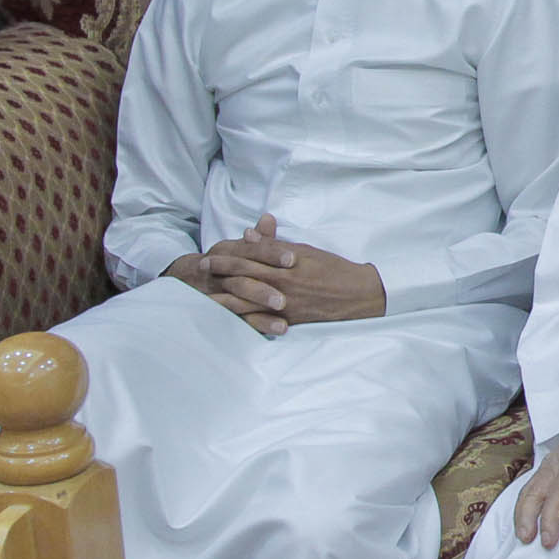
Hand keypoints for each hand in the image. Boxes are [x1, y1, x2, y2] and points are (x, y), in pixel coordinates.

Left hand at [166, 214, 385, 336]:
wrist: (358, 294)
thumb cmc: (334, 269)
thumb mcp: (305, 251)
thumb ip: (275, 246)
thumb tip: (250, 235)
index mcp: (284, 267)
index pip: (247, 260)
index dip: (225, 258)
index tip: (208, 257)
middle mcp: (280, 287)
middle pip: (241, 281)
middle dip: (218, 277)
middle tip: (200, 273)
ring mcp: (283, 306)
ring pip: (246, 304)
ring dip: (223, 301)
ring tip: (205, 299)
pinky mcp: (288, 321)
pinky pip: (259, 323)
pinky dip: (243, 320)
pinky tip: (229, 321)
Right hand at [517, 408, 558, 548]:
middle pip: (557, 493)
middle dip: (550, 520)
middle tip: (549, 543)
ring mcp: (554, 464)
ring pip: (535, 490)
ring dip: (528, 515)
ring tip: (526, 538)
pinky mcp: (544, 467)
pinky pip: (528, 488)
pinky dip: (521, 508)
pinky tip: (520, 525)